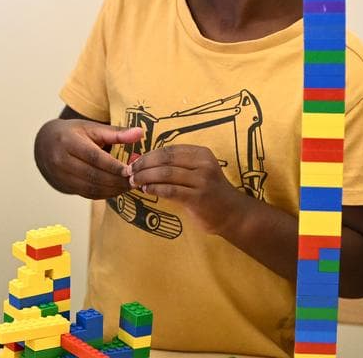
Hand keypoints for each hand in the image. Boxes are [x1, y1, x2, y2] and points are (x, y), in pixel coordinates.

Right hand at [34, 115, 142, 198]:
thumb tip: (140, 133)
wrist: (45, 145)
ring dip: (113, 189)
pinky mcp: (64, 186)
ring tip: (129, 186)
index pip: (93, 156)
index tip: (132, 170)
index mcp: (68, 141)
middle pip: (93, 175)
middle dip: (117, 180)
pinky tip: (116, 189)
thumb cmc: (72, 134)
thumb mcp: (91, 128)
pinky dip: (105, 194)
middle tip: (136, 181)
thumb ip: (116, 132)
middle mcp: (61, 160)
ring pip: (91, 188)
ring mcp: (61, 175)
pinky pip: (87, 194)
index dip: (113, 166)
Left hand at [126, 144, 242, 234]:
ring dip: (145, 177)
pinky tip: (146, 190)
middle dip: (143, 165)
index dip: (148, 155)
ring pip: (165, 174)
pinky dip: (154, 189)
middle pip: (164, 159)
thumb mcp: (196, 172)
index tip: (134, 162)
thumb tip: (141, 161)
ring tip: (133, 181)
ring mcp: (202, 180)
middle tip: (129, 171)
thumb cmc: (209, 192)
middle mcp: (203, 164)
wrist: (233, 214)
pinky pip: (169, 190)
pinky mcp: (198, 197)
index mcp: (201, 153)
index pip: (168, 150)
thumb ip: (174, 165)